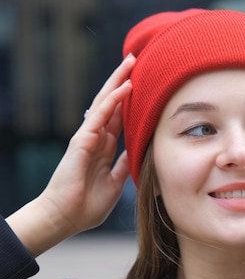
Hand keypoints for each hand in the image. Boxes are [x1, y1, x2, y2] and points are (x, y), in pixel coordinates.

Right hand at [7, 54, 135, 255]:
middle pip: (111, 103)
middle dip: (123, 80)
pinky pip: (99, 116)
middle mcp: (95, 138)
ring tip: (131, 61)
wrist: (65, 219)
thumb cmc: (86, 205)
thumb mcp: (114, 182)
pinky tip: (126, 87)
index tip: (145, 83)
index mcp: (103, 147)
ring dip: (118, 81)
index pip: (119, 117)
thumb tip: (137, 152)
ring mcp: (87, 138)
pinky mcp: (81, 142)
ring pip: (104, 102)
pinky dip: (113, 101)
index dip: (131, 100)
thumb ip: (123, 165)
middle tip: (137, 59)